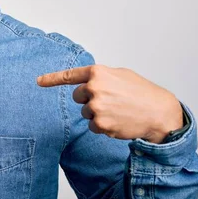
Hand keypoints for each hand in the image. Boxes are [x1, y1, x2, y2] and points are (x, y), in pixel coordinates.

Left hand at [37, 65, 182, 142]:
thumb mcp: (120, 75)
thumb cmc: (141, 92)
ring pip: (85, 112)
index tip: (38, 81)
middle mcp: (94, 88)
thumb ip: (100, 77)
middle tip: (110, 100)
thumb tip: (86, 84)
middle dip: (89, 99)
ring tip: (118, 110)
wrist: (159, 112)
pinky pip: (93, 126)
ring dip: (98, 113)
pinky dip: (103, 126)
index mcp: (98, 72)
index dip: (52, 79)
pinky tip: (118, 121)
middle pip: (77, 97)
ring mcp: (96, 106)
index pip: (69, 75)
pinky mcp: (100, 124)